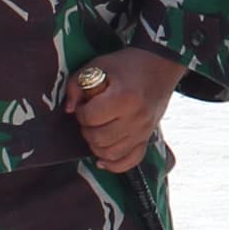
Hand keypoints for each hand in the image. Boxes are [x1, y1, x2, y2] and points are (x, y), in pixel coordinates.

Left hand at [64, 48, 183, 172]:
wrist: (159, 66)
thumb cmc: (126, 65)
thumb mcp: (97, 65)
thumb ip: (76, 84)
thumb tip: (69, 109)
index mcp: (123, 97)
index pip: (90, 117)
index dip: (81, 112)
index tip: (84, 104)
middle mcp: (136, 117)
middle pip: (98, 138)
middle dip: (86, 130)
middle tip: (89, 118)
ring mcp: (143, 131)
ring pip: (110, 153)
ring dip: (96, 145)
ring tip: (97, 130)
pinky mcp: (147, 139)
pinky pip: (130, 162)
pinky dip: (114, 164)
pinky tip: (103, 159)